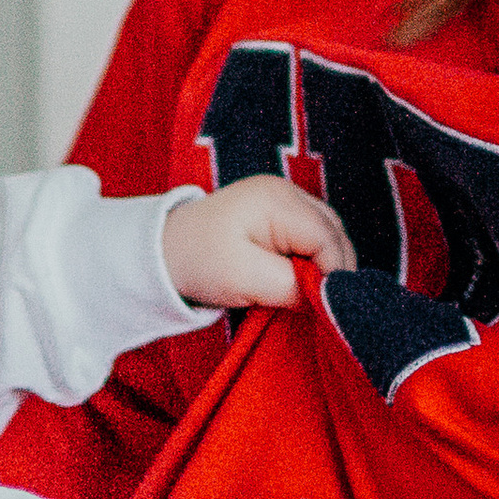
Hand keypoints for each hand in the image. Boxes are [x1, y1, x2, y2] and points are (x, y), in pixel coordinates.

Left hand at [163, 174, 353, 312]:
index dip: (333, 275)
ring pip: (329, 235)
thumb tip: (329, 298)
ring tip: (307, 293)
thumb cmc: (199, 262)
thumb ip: (294, 287)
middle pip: (335, 233)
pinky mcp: (281, 213)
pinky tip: (300, 279)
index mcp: (278, 200)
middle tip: (317, 305)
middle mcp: (288, 191)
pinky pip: (314, 237)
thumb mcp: (245, 279)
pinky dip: (314, 259)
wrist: (163, 250)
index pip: (328, 239)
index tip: (322, 307)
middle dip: (333, 270)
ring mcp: (285, 198)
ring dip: (325, 266)